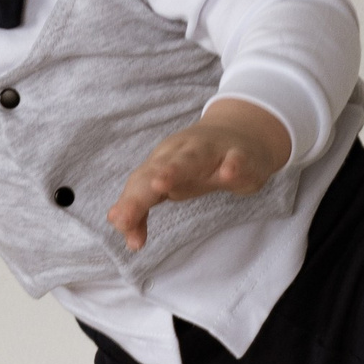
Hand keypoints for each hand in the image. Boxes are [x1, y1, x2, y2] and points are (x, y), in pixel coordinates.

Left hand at [106, 99, 292, 251]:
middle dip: (142, 188)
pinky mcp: (239, 156)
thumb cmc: (197, 166)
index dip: (130, 204)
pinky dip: (232, 165)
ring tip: (160, 183)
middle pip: (158, 169)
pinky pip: (236, 159)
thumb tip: (121, 228)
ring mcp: (211, 152)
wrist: (243, 135)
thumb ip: (143, 207)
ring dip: (174, 169)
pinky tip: (229, 173)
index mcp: (162, 162)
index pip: (140, 184)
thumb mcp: (169, 187)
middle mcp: (182, 154)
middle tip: (126, 211)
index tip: (121, 223)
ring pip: (191, 159)